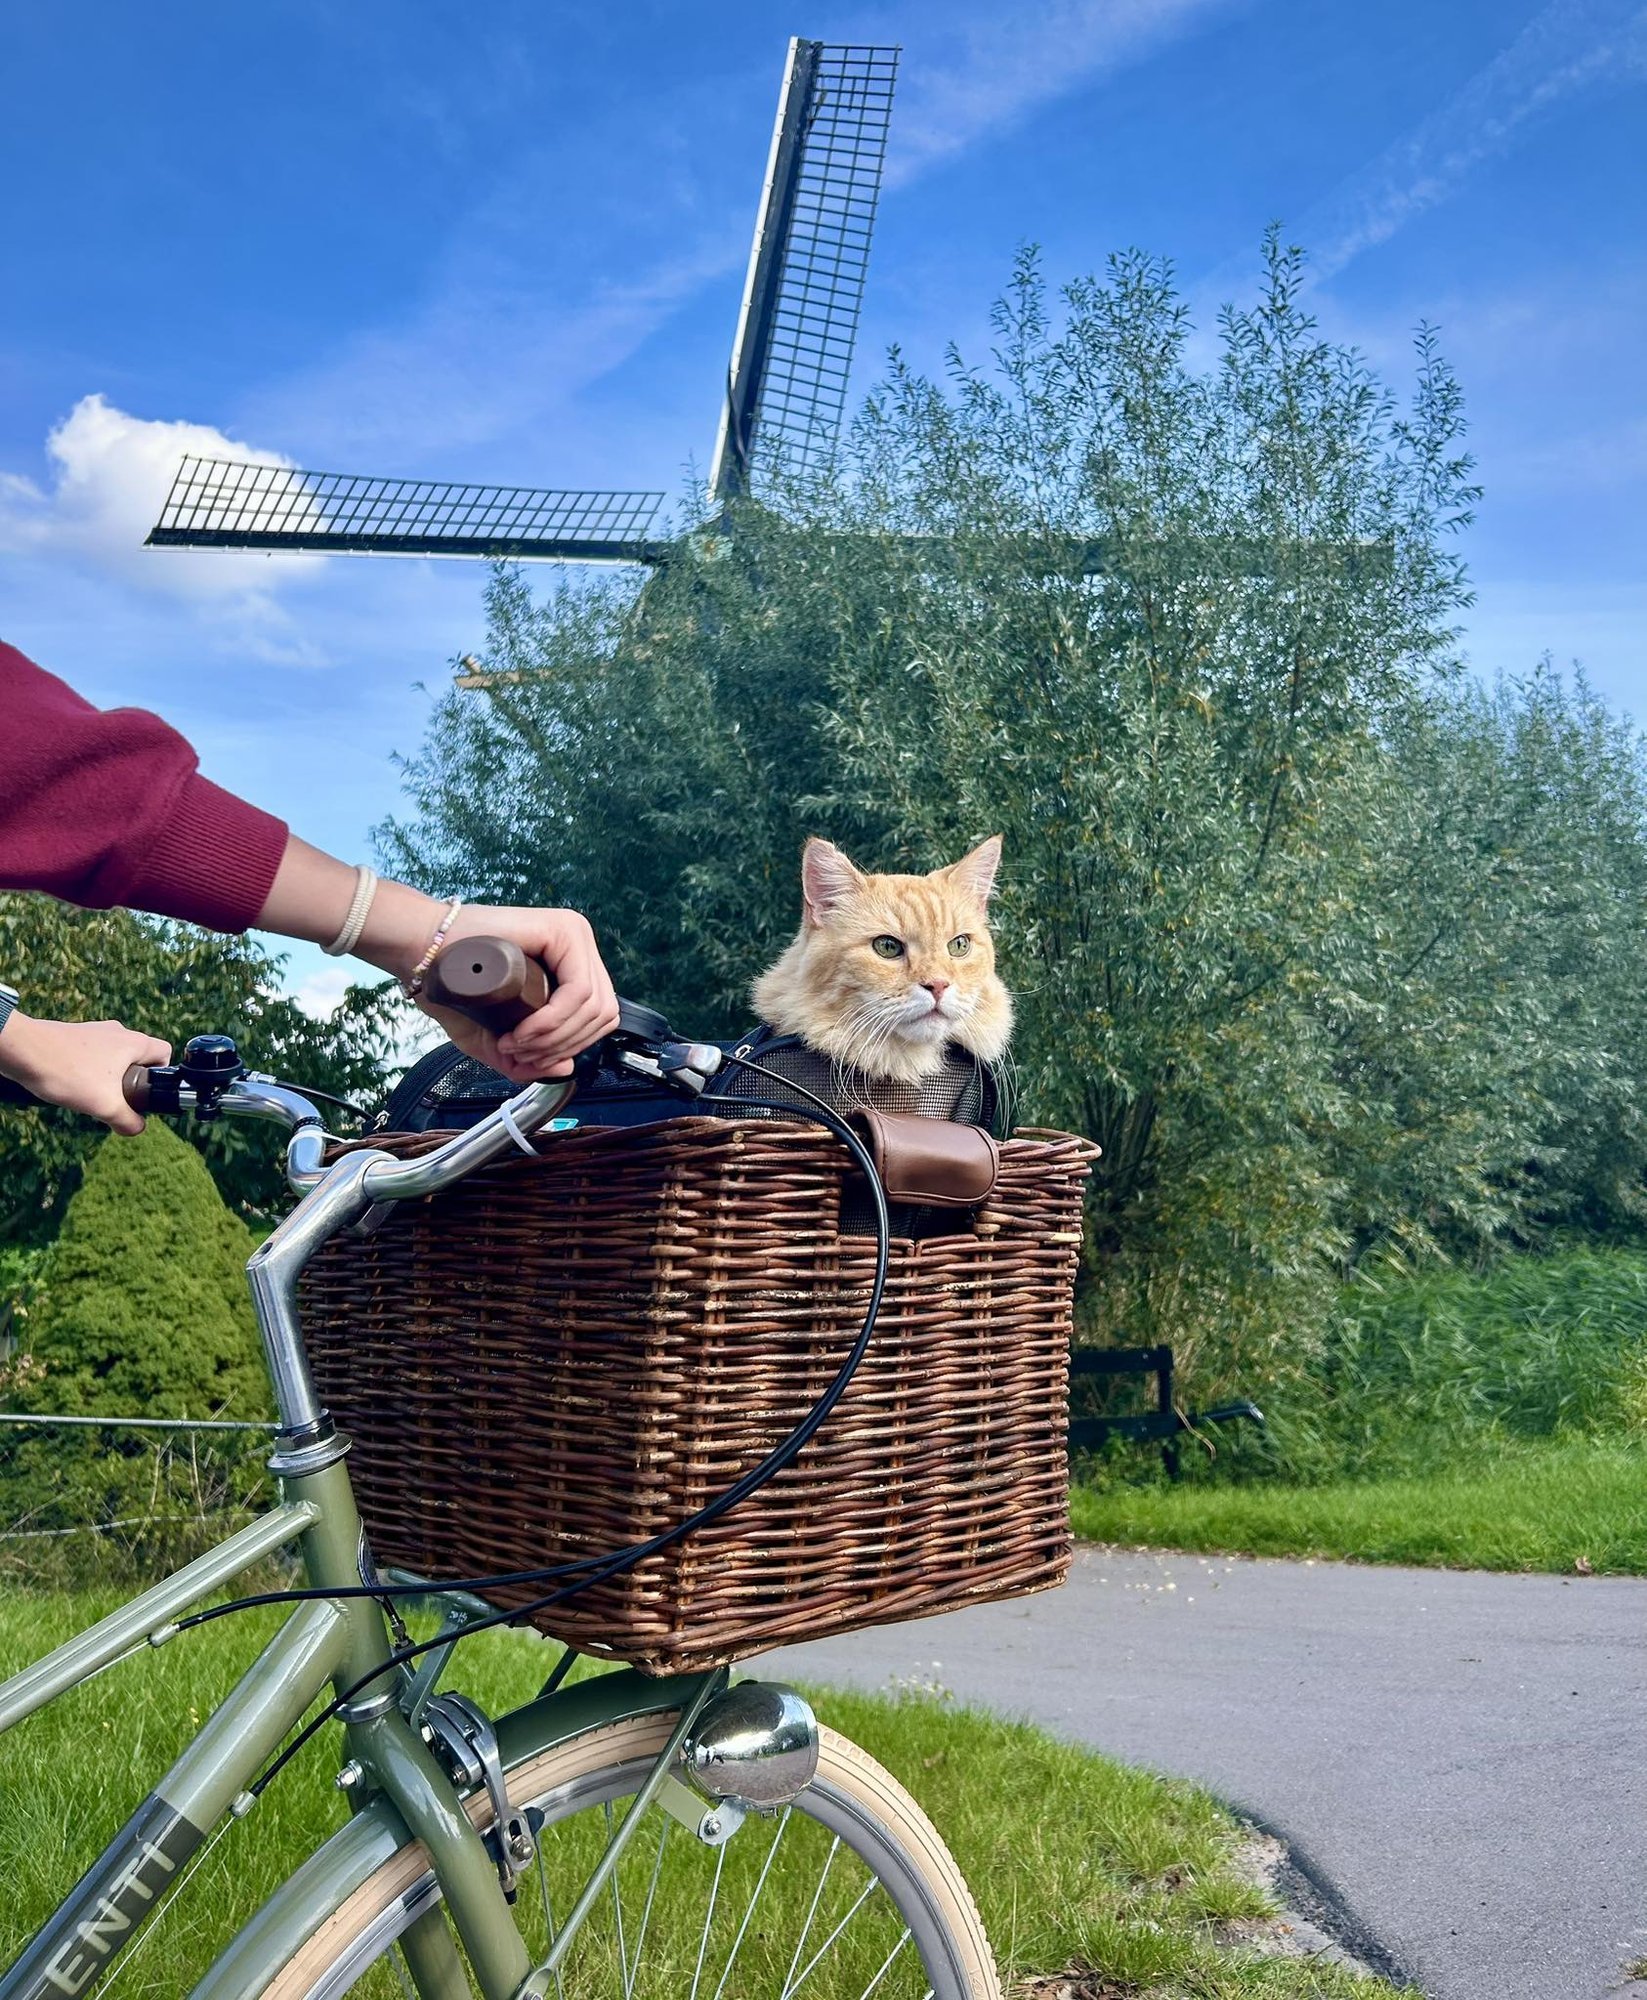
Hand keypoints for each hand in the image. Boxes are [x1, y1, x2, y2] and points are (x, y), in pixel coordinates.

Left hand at [0, 1015, 172, 1134]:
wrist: (21, 1051)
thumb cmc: (67, 1072)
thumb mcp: (105, 1106)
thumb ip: (128, 1121)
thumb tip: (137, 1128)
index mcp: (134, 1042)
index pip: (165, 1053)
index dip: (161, 1076)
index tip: (144, 1093)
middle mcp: (117, 1032)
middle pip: (138, 1058)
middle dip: (130, 1082)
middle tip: (114, 1100)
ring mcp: (94, 1032)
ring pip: (113, 1059)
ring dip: (106, 1079)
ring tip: (89, 1095)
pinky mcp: (73, 1036)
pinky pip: (91, 1057)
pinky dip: (86, 1072)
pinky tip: (70, 1086)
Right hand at [418, 906, 619, 1081]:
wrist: (421, 950)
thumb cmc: (453, 985)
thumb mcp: (495, 1035)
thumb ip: (529, 1057)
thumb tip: (568, 1068)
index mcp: (574, 964)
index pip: (599, 1018)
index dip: (568, 1048)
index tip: (524, 1057)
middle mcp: (580, 946)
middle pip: (602, 1015)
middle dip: (561, 1047)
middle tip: (518, 1053)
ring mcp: (575, 934)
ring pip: (593, 1007)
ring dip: (554, 1038)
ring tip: (514, 1043)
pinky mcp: (562, 930)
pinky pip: (578, 991)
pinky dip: (554, 1022)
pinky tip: (522, 1031)